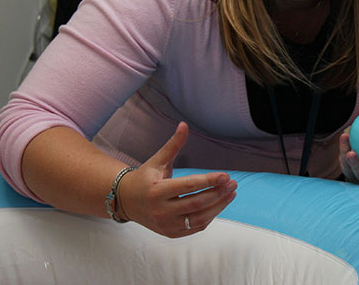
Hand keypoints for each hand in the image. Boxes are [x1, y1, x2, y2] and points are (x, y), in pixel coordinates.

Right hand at [116, 122, 237, 237]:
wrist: (125, 202)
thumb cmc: (144, 178)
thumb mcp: (157, 160)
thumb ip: (173, 145)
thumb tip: (184, 125)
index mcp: (157, 191)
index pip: (188, 185)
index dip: (209, 181)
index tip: (226, 175)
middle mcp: (160, 210)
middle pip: (197, 203)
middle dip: (218, 193)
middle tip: (233, 183)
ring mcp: (165, 224)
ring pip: (199, 218)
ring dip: (219, 206)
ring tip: (231, 193)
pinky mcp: (170, 233)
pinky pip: (195, 227)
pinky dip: (210, 216)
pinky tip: (219, 204)